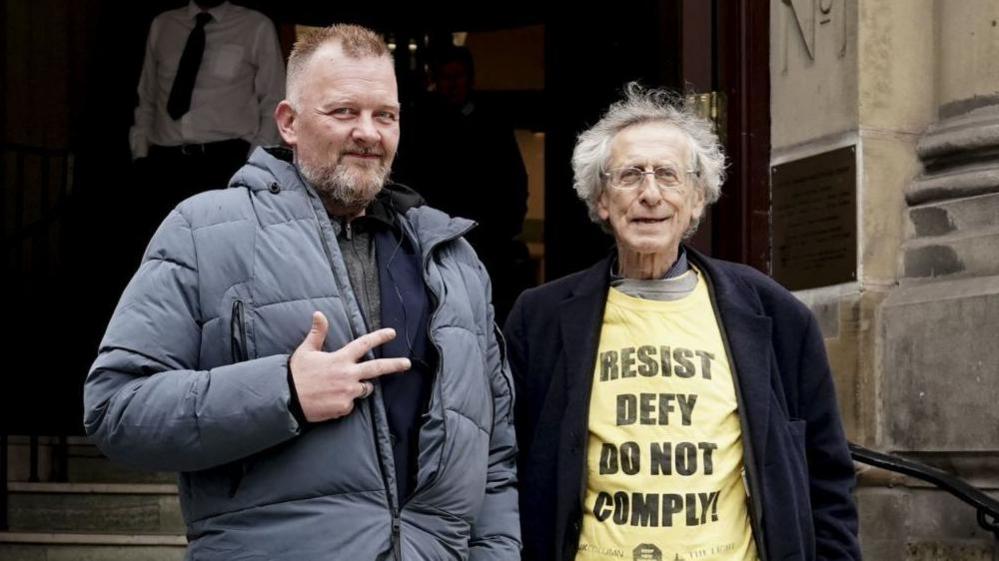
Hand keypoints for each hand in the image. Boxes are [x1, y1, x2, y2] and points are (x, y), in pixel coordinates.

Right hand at [289, 311, 410, 421]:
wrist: (287, 398)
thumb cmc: (296, 374)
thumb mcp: (306, 351)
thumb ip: (317, 333)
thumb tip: (319, 314)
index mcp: (340, 358)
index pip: (364, 344)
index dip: (379, 337)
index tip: (392, 333)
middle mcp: (348, 374)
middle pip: (377, 368)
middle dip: (395, 365)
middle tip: (407, 364)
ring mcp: (348, 392)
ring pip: (365, 389)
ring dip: (360, 387)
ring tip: (340, 387)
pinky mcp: (344, 407)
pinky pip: (350, 404)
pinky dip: (344, 402)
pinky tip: (330, 400)